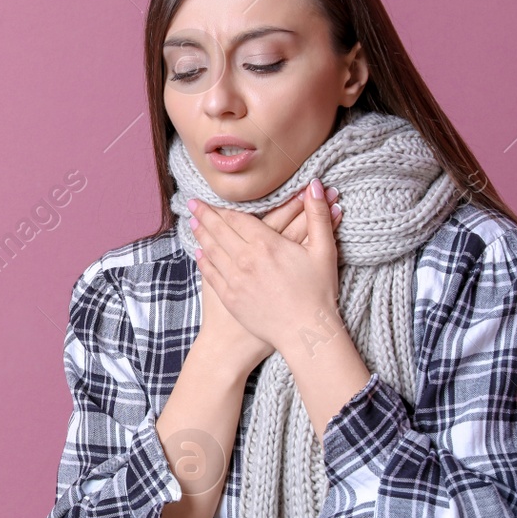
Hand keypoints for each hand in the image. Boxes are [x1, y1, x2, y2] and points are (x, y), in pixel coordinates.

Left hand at [193, 183, 340, 375]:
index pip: (237, 219)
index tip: (206, 199)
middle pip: (219, 231)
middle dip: (204, 216)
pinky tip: (199, 254)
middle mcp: (246, 259)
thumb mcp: (324, 250)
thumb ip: (317, 215)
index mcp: (267, 244)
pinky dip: (203, 261)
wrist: (305, 333)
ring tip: (193, 223)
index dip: (221, 208)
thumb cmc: (319, 292)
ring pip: (212, 251)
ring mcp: (235, 280)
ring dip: (201, 235)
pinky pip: (211, 274)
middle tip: (192, 205)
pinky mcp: (231, 298)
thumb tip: (316, 185)